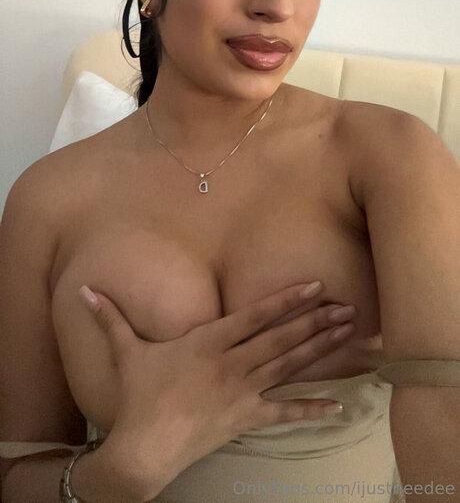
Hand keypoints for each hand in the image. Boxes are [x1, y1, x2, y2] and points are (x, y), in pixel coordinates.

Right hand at [78, 281, 354, 495]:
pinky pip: (284, 413)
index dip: (287, 299)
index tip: (315, 285)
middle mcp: (233, 364)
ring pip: (289, 366)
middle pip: (282, 338)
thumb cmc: (138, 397)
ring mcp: (243, 393)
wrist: (144, 449)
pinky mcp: (247, 419)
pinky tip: (339, 406)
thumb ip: (111, 317)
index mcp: (209, 342)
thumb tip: (84, 289)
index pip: (256, 315)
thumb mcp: (127, 352)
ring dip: (322, 350)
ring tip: (350, 335)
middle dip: (317, 321)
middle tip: (350, 307)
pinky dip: (312, 410)